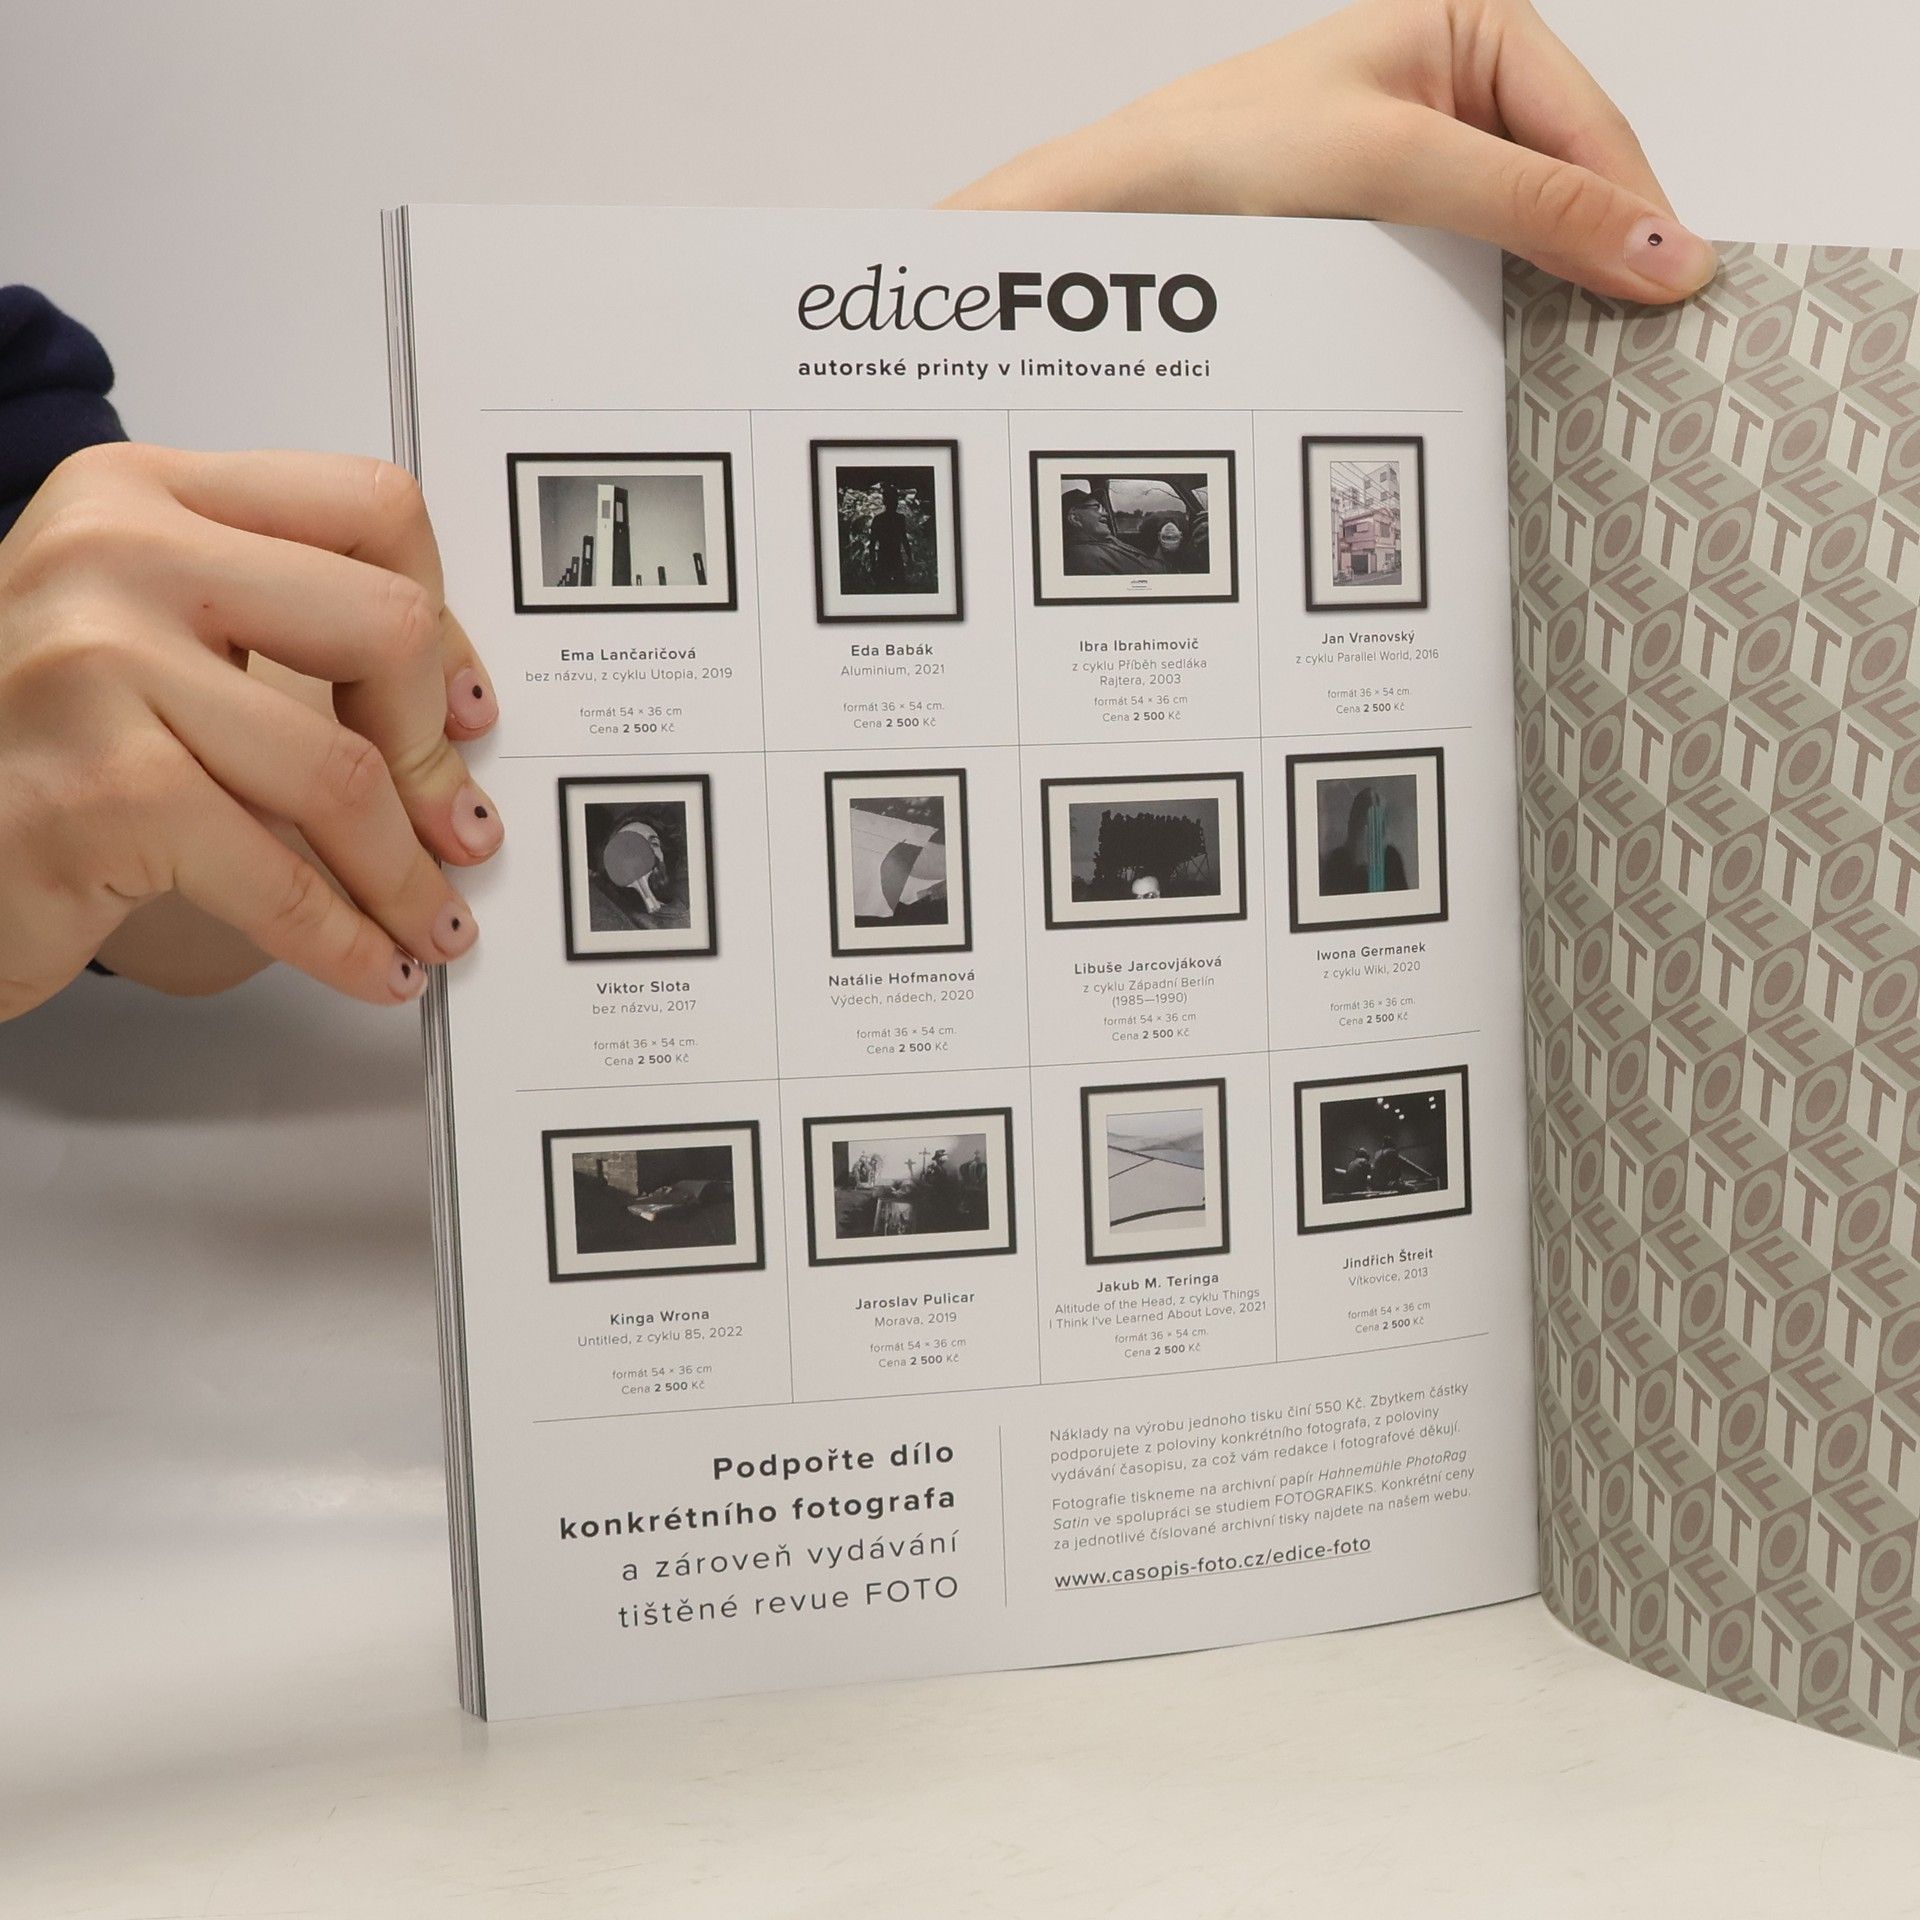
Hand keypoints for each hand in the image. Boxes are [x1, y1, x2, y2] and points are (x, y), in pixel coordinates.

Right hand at [0, 443, 503, 1019]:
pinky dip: (347, 941)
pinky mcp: (99, 790)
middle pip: (384, 627)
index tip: (461, 709)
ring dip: (407, 876)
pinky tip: (375, 966)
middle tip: (456, 830)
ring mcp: (95, 663)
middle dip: (436, 752)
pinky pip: (282, 880)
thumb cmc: (31, 749)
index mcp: (141, 492)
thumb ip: (278, 632)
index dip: (445, 620)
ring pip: (344, 771)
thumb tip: (455, 712)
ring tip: (434, 926)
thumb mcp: (149, 643)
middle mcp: (113, 551)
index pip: (370, 507)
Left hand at [946, 0, 1714, 303]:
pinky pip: (1474, 264)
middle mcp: (1457, 85)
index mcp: (1472, 28)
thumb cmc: (1224, 149)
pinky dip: (1497, 305)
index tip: (1675, 292)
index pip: (1592, 125)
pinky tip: (1510, 346)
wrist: (1120, 209)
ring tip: (1585, 351)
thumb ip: (1530, 205)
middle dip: (1598, 252)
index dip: (1636, 211)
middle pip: (1569, 180)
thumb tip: (1656, 247)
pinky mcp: (1391, 224)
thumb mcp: (1397, 164)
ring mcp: (1426, 158)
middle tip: (1638, 338)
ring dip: (1550, 287)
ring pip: (1524, 229)